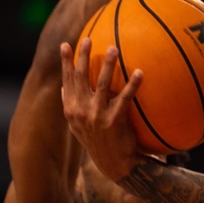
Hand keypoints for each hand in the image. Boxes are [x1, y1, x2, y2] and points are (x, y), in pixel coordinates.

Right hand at [61, 39, 144, 181]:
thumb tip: (63, 87)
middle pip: (81, 77)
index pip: (67, 81)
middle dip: (83, 56)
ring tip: (114, 49)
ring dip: (108, 64)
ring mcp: (97, 115)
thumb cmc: (98, 141)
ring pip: (102, 84)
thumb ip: (70, 106)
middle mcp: (81, 110)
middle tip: (88, 39)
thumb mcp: (78, 126)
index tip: (65, 45)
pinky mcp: (114, 120)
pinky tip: (140, 73)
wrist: (114, 164)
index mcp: (71, 109)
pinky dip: (133, 84)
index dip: (66, 62)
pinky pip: (125, 98)